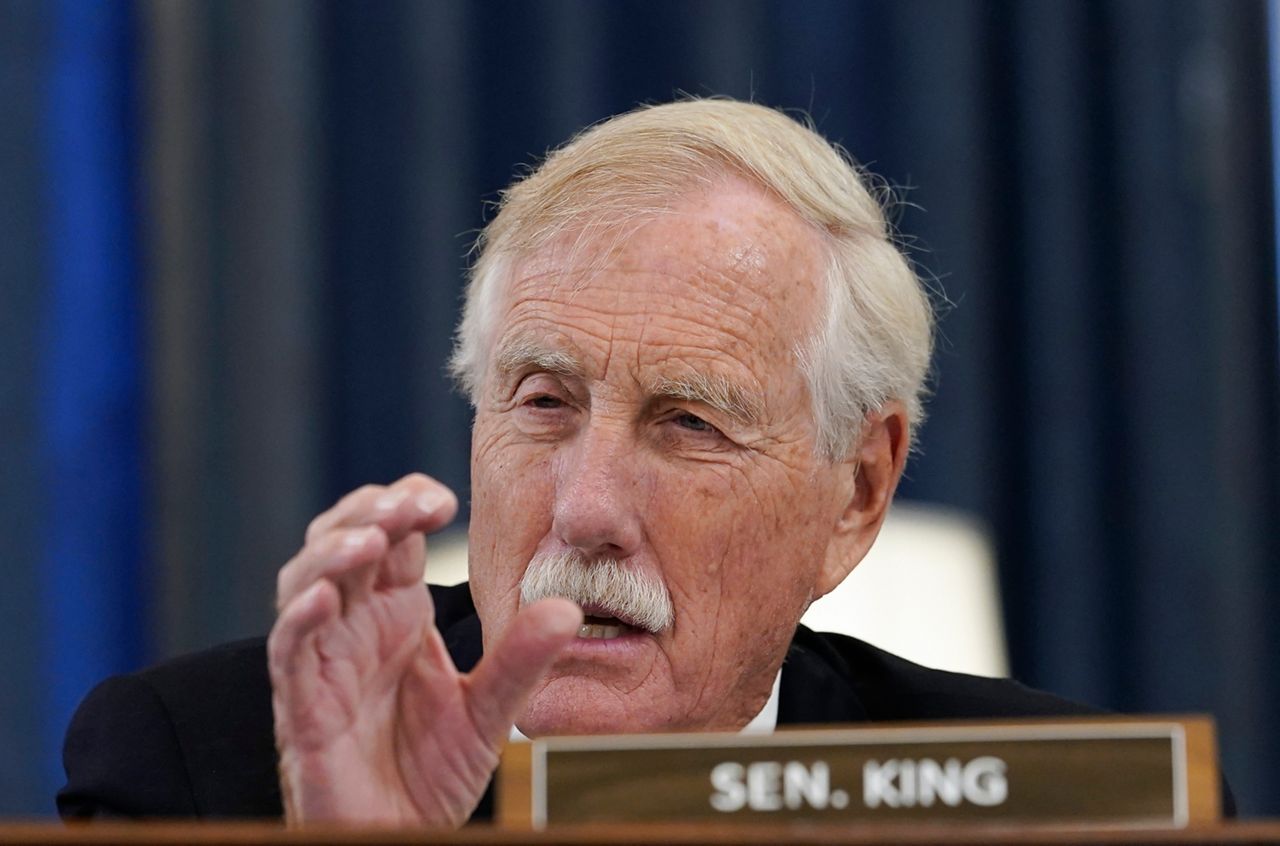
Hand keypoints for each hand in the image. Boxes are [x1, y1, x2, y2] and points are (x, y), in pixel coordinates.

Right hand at [268, 473, 581, 826]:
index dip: (406, 504)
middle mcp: (355, 625)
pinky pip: (288, 652)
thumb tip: (569, 608)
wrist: (400, 836)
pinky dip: (298, 620)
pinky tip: (322, 599)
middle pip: (342, 542)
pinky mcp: (301, 706)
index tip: (443, 499)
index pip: (394, 536)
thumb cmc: (431, 772)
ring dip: (330, 554)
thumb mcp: (488, 709)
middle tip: (410, 505)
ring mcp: (324, 661)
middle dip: (369, 512)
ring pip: (304, 583)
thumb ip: (521, 659)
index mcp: (398, 613)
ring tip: (371, 541)